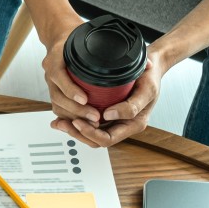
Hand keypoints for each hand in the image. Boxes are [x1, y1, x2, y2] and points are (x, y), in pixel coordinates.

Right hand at [42, 21, 100, 127]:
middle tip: (95, 116)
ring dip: (74, 116)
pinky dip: (69, 116)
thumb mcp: (88, 35)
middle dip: (76, 109)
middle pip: (58, 96)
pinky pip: (58, 107)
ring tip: (92, 121)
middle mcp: (50, 71)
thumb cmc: (75, 35)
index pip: (59, 75)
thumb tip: (141, 61)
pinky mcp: (54, 90)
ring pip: (57, 104)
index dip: (71, 89)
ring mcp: (51, 82)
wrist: (60, 35)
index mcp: (56, 57)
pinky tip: (82, 122)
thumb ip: (107, 46)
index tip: (85, 99)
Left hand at [50, 47, 167, 147]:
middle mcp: (122, 126)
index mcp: (133, 124)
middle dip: (76, 133)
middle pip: (95, 140)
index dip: (90, 133)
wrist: (150, 67)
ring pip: (90, 134)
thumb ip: (131, 106)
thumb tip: (108, 116)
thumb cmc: (150, 77)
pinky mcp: (106, 114)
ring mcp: (114, 121)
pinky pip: (89, 123)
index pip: (107, 139)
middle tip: (61, 123)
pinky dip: (75, 122)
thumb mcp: (146, 90)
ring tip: (58, 122)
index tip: (78, 121)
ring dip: (73, 130)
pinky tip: (62, 117)